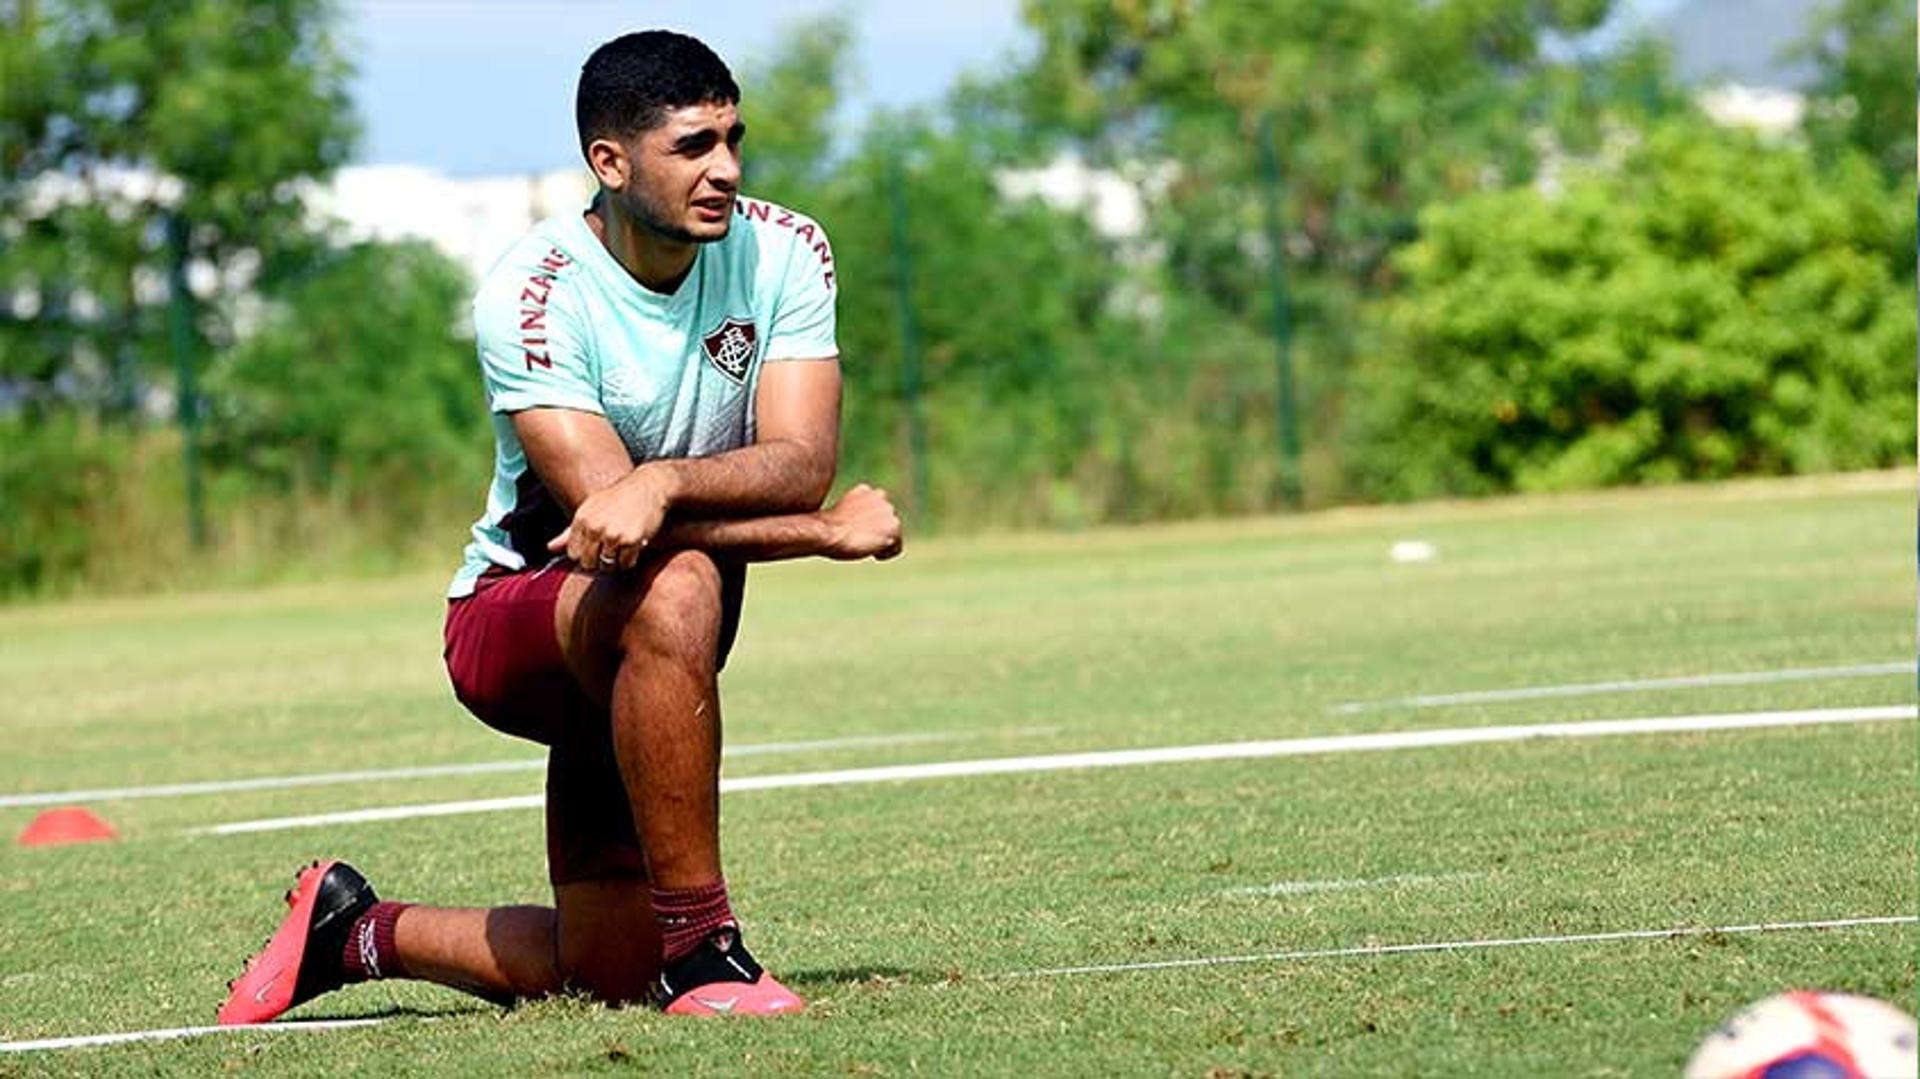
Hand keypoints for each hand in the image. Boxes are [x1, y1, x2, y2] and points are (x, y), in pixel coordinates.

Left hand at [547, 466, 673, 571]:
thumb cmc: (618, 498)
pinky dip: (630, 560)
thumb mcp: (590, 509)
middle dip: (599, 560)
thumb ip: (569, 532)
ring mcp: (612, 535)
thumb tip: (549, 548)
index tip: (595, 547)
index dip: (584, 554)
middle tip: (610, 548)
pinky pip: (626, 564)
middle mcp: (594, 527)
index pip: (573, 554)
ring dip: (615, 560)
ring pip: (607, 566)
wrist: (649, 486)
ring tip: (622, 545)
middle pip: (588, 564)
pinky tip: (634, 545)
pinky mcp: (631, 540)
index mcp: (581, 519)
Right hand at [819, 483, 903, 560]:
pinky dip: (886, 554)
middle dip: (878, 530)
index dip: (870, 521)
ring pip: (893, 532)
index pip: (877, 506)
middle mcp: (880, 496)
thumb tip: (858, 526)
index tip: (860, 531)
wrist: (827, 532)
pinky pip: (897, 547)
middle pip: (888, 519)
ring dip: (882, 541)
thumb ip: (855, 513)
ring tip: (867, 548)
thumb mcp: (840, 514)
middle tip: (862, 541)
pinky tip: (874, 555)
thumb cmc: (826, 528)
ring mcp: (888, 511)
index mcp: (865, 490)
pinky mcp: (892, 529)